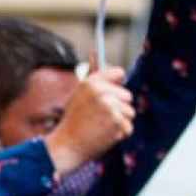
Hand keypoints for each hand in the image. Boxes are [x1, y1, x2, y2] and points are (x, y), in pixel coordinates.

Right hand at [44, 58, 133, 172]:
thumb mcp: (79, 94)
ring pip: (130, 112)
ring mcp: (110, 108)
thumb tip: (95, 49)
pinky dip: (119, 134)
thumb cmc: (72, 121)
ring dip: (119, 122)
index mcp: (91, 83)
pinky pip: (129, 127)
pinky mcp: (117, 123)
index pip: (119, 73)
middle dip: (118, 107)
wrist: (66, 146)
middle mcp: (101, 92)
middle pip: (127, 95)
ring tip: (100, 127)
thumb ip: (93, 77)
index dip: (116, 84)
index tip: (111, 94)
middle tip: (100, 117)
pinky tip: (104, 136)